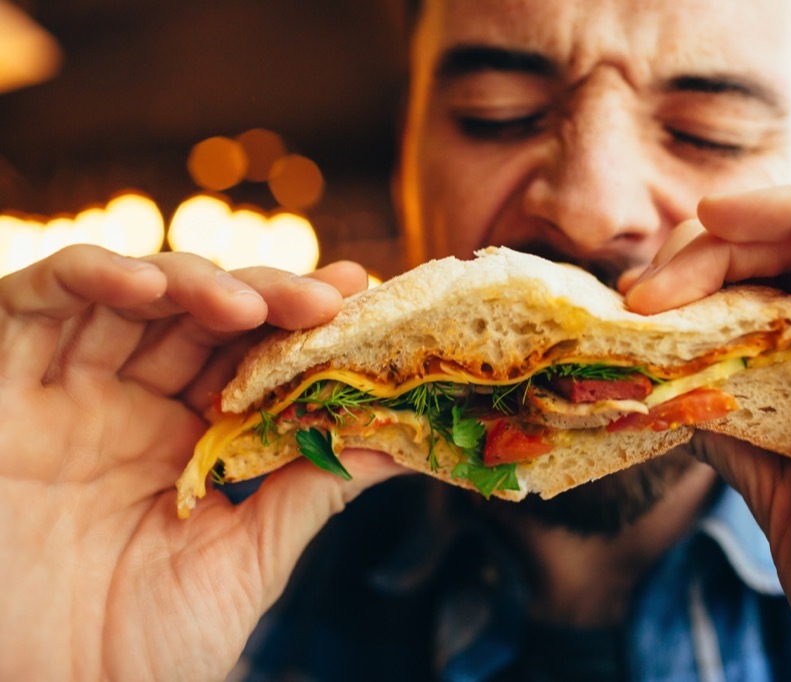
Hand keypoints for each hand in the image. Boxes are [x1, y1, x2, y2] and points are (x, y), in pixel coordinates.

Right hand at [0, 246, 405, 680]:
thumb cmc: (142, 654)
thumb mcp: (244, 561)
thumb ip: (310, 490)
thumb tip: (400, 441)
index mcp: (185, 440)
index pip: (247, 354)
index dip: (297, 322)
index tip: (358, 296)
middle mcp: (124, 405)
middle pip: (196, 314)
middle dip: (262, 297)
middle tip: (324, 299)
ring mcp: (60, 393)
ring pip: (126, 295)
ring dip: (191, 282)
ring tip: (250, 305)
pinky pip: (30, 304)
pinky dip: (87, 276)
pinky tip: (149, 285)